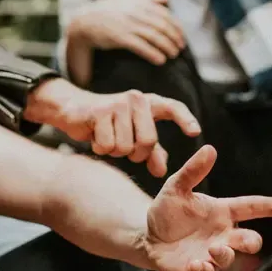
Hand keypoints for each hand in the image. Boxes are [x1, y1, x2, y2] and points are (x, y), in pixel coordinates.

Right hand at [26, 78, 199, 176]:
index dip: (185, 119)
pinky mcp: (99, 111)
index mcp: (150, 103)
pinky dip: (101, 149)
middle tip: (126, 150)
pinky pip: (107, 145)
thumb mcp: (134, 137)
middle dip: (136, 154)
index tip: (195, 132)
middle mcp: (137, 99)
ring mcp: (118, 103)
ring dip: (116, 152)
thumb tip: (161, 171)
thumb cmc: (111, 125)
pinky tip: (96, 137)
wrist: (75, 110)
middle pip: (148, 141)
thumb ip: (151, 153)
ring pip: (126, 147)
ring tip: (108, 138)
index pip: (173, 107)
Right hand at [70, 0, 185, 64]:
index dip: (177, 27)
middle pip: (163, 26)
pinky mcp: (120, 37)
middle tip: (180, 48)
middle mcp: (136, 12)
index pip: (166, 15)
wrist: (85, 20)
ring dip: (167, 47)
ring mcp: (128, 25)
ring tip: (173, 55)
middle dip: (174, 38)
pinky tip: (161, 60)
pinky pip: (141, 46)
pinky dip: (153, 54)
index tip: (182, 37)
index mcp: (140, 2)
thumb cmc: (109, 9)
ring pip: (154, 37)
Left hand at [143, 145, 271, 270]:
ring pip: (227, 258)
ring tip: (214, 249)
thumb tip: (209, 149)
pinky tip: (197, 264)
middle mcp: (221, 235)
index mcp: (221, 213)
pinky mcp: (192, 270)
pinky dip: (202, 270)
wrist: (148, 235)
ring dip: (224, 255)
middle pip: (247, 240)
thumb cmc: (169, 210)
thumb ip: (193, 171)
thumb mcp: (177, 187)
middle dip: (252, 242)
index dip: (265, 206)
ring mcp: (209, 255)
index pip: (247, 208)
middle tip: (249, 241)